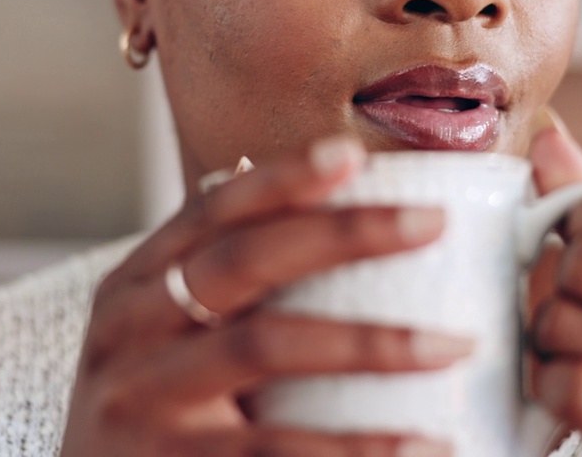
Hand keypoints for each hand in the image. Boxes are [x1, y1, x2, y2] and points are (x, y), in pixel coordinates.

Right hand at [59, 137, 465, 456]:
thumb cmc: (148, 416)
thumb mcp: (158, 337)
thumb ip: (215, 276)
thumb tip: (290, 184)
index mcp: (134, 285)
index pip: (212, 211)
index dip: (283, 178)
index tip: (354, 154)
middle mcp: (128, 329)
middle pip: (243, 259)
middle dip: (343, 233)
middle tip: (431, 222)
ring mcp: (141, 398)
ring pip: (264, 344)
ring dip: (370, 342)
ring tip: (454, 345)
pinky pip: (276, 449)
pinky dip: (356, 447)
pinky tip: (420, 444)